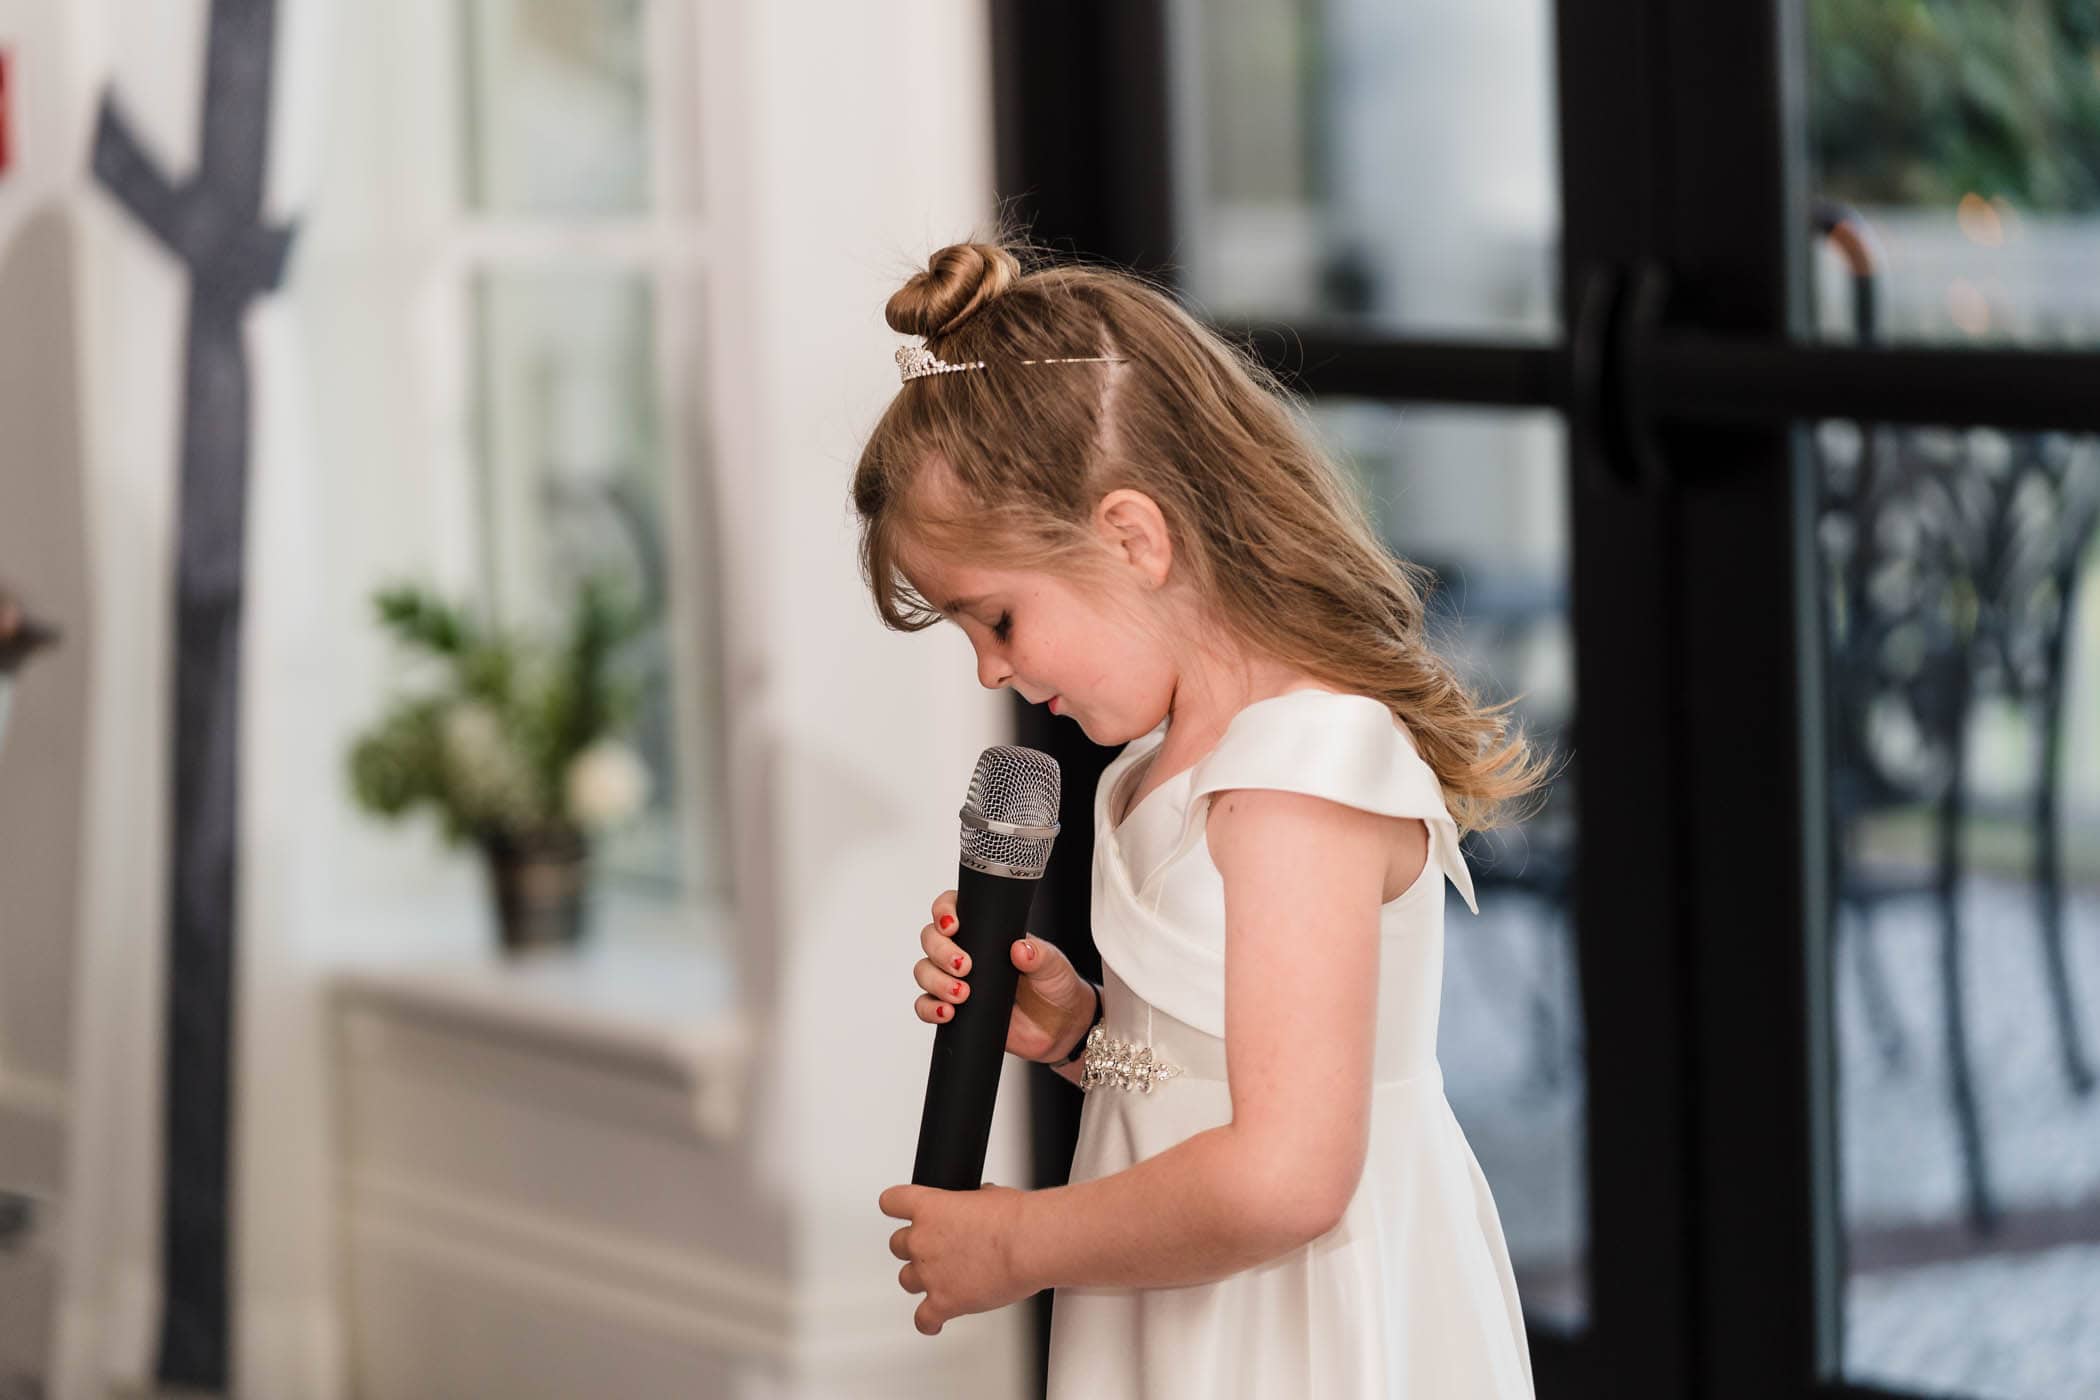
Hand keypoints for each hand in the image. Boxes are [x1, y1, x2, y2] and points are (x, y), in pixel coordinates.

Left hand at [879, 1180, 1032, 1334]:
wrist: (1028, 1245)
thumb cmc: (1014, 1219)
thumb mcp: (989, 1195)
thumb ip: (970, 1202)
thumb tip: (977, 1206)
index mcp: (930, 1208)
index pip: (892, 1202)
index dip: (896, 1206)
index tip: (901, 1211)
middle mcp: (922, 1241)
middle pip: (898, 1244)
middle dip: (916, 1247)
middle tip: (936, 1248)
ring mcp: (930, 1274)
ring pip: (906, 1279)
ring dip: (921, 1279)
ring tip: (941, 1279)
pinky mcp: (943, 1303)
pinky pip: (923, 1320)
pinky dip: (928, 1322)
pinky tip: (934, 1321)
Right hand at [913, 889, 1095, 1062]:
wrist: (1059, 1025)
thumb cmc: (1055, 984)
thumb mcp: (1053, 964)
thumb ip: (1039, 954)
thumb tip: (1020, 949)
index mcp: (985, 931)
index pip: (952, 909)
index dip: (943, 912)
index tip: (953, 925)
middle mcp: (965, 951)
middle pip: (930, 940)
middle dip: (940, 951)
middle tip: (964, 966)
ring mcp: (957, 980)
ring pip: (924, 971)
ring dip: (936, 981)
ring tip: (962, 994)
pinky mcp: (954, 1010)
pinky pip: (926, 1006)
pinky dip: (930, 1008)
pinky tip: (947, 1012)